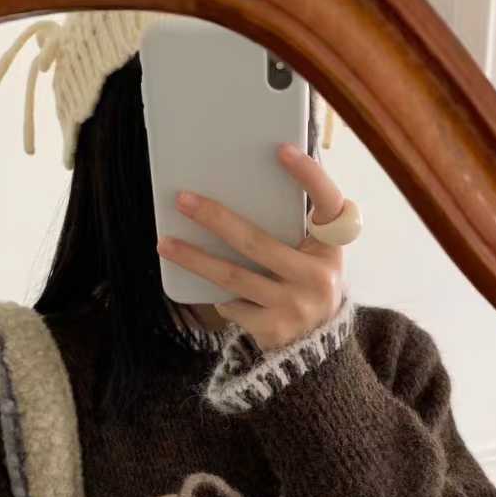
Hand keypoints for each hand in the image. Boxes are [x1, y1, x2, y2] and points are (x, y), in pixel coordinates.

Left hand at [157, 143, 346, 350]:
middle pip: (257, 242)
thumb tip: (252, 178)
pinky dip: (219, 295)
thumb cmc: (306, 283)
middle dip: (215, 219)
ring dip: (194, 259)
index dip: (309, 176)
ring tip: (164, 243)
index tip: (282, 150)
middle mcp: (319, 277)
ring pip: (233, 276)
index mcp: (331, 247)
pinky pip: (232, 304)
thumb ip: (293, 227)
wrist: (315, 346)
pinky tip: (205, 286)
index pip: (327, 202)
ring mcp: (295, 306)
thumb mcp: (313, 254)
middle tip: (182, 199)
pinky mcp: (273, 329)